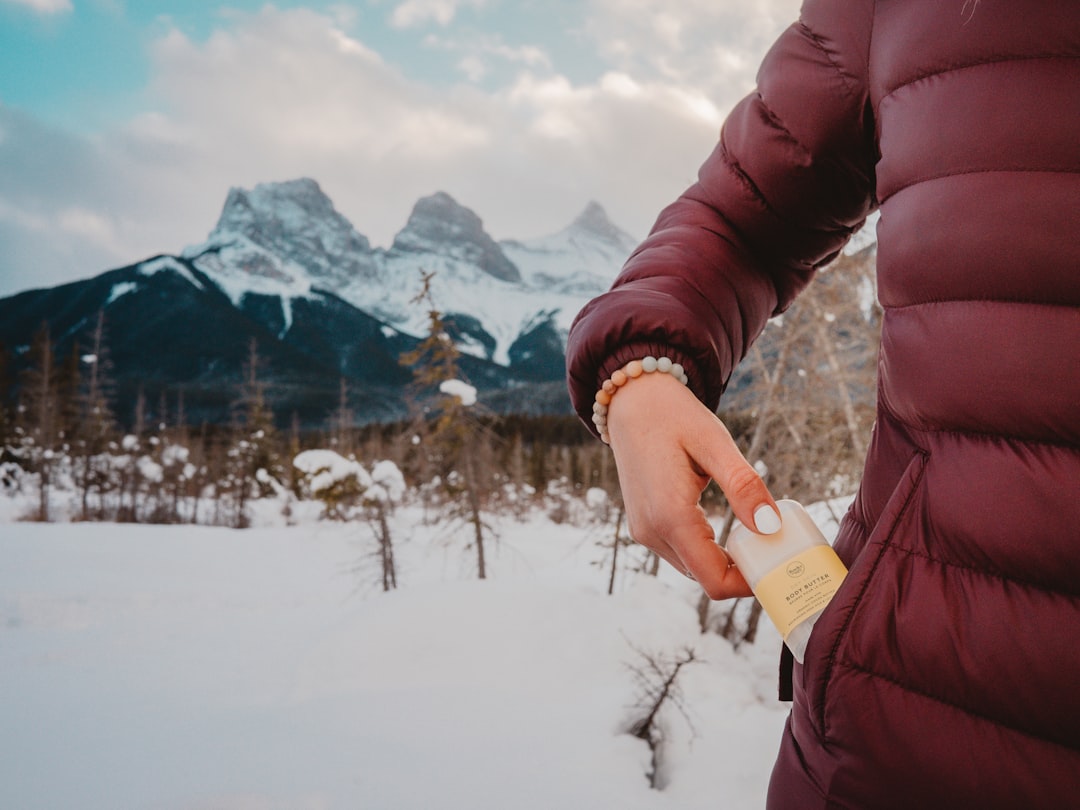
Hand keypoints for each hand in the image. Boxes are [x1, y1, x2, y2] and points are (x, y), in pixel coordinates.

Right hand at [606, 371, 779, 598]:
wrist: (631, 401)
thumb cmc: (673, 416)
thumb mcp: (715, 443)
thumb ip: (743, 486)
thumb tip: (770, 526)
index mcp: (670, 516)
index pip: (715, 580)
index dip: (750, 584)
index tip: (779, 565)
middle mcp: (652, 532)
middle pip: (706, 578)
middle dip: (742, 571)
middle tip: (775, 546)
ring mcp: (644, 531)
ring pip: (694, 568)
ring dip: (724, 560)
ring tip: (753, 531)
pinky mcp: (644, 526)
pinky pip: (681, 552)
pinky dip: (707, 548)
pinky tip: (726, 525)